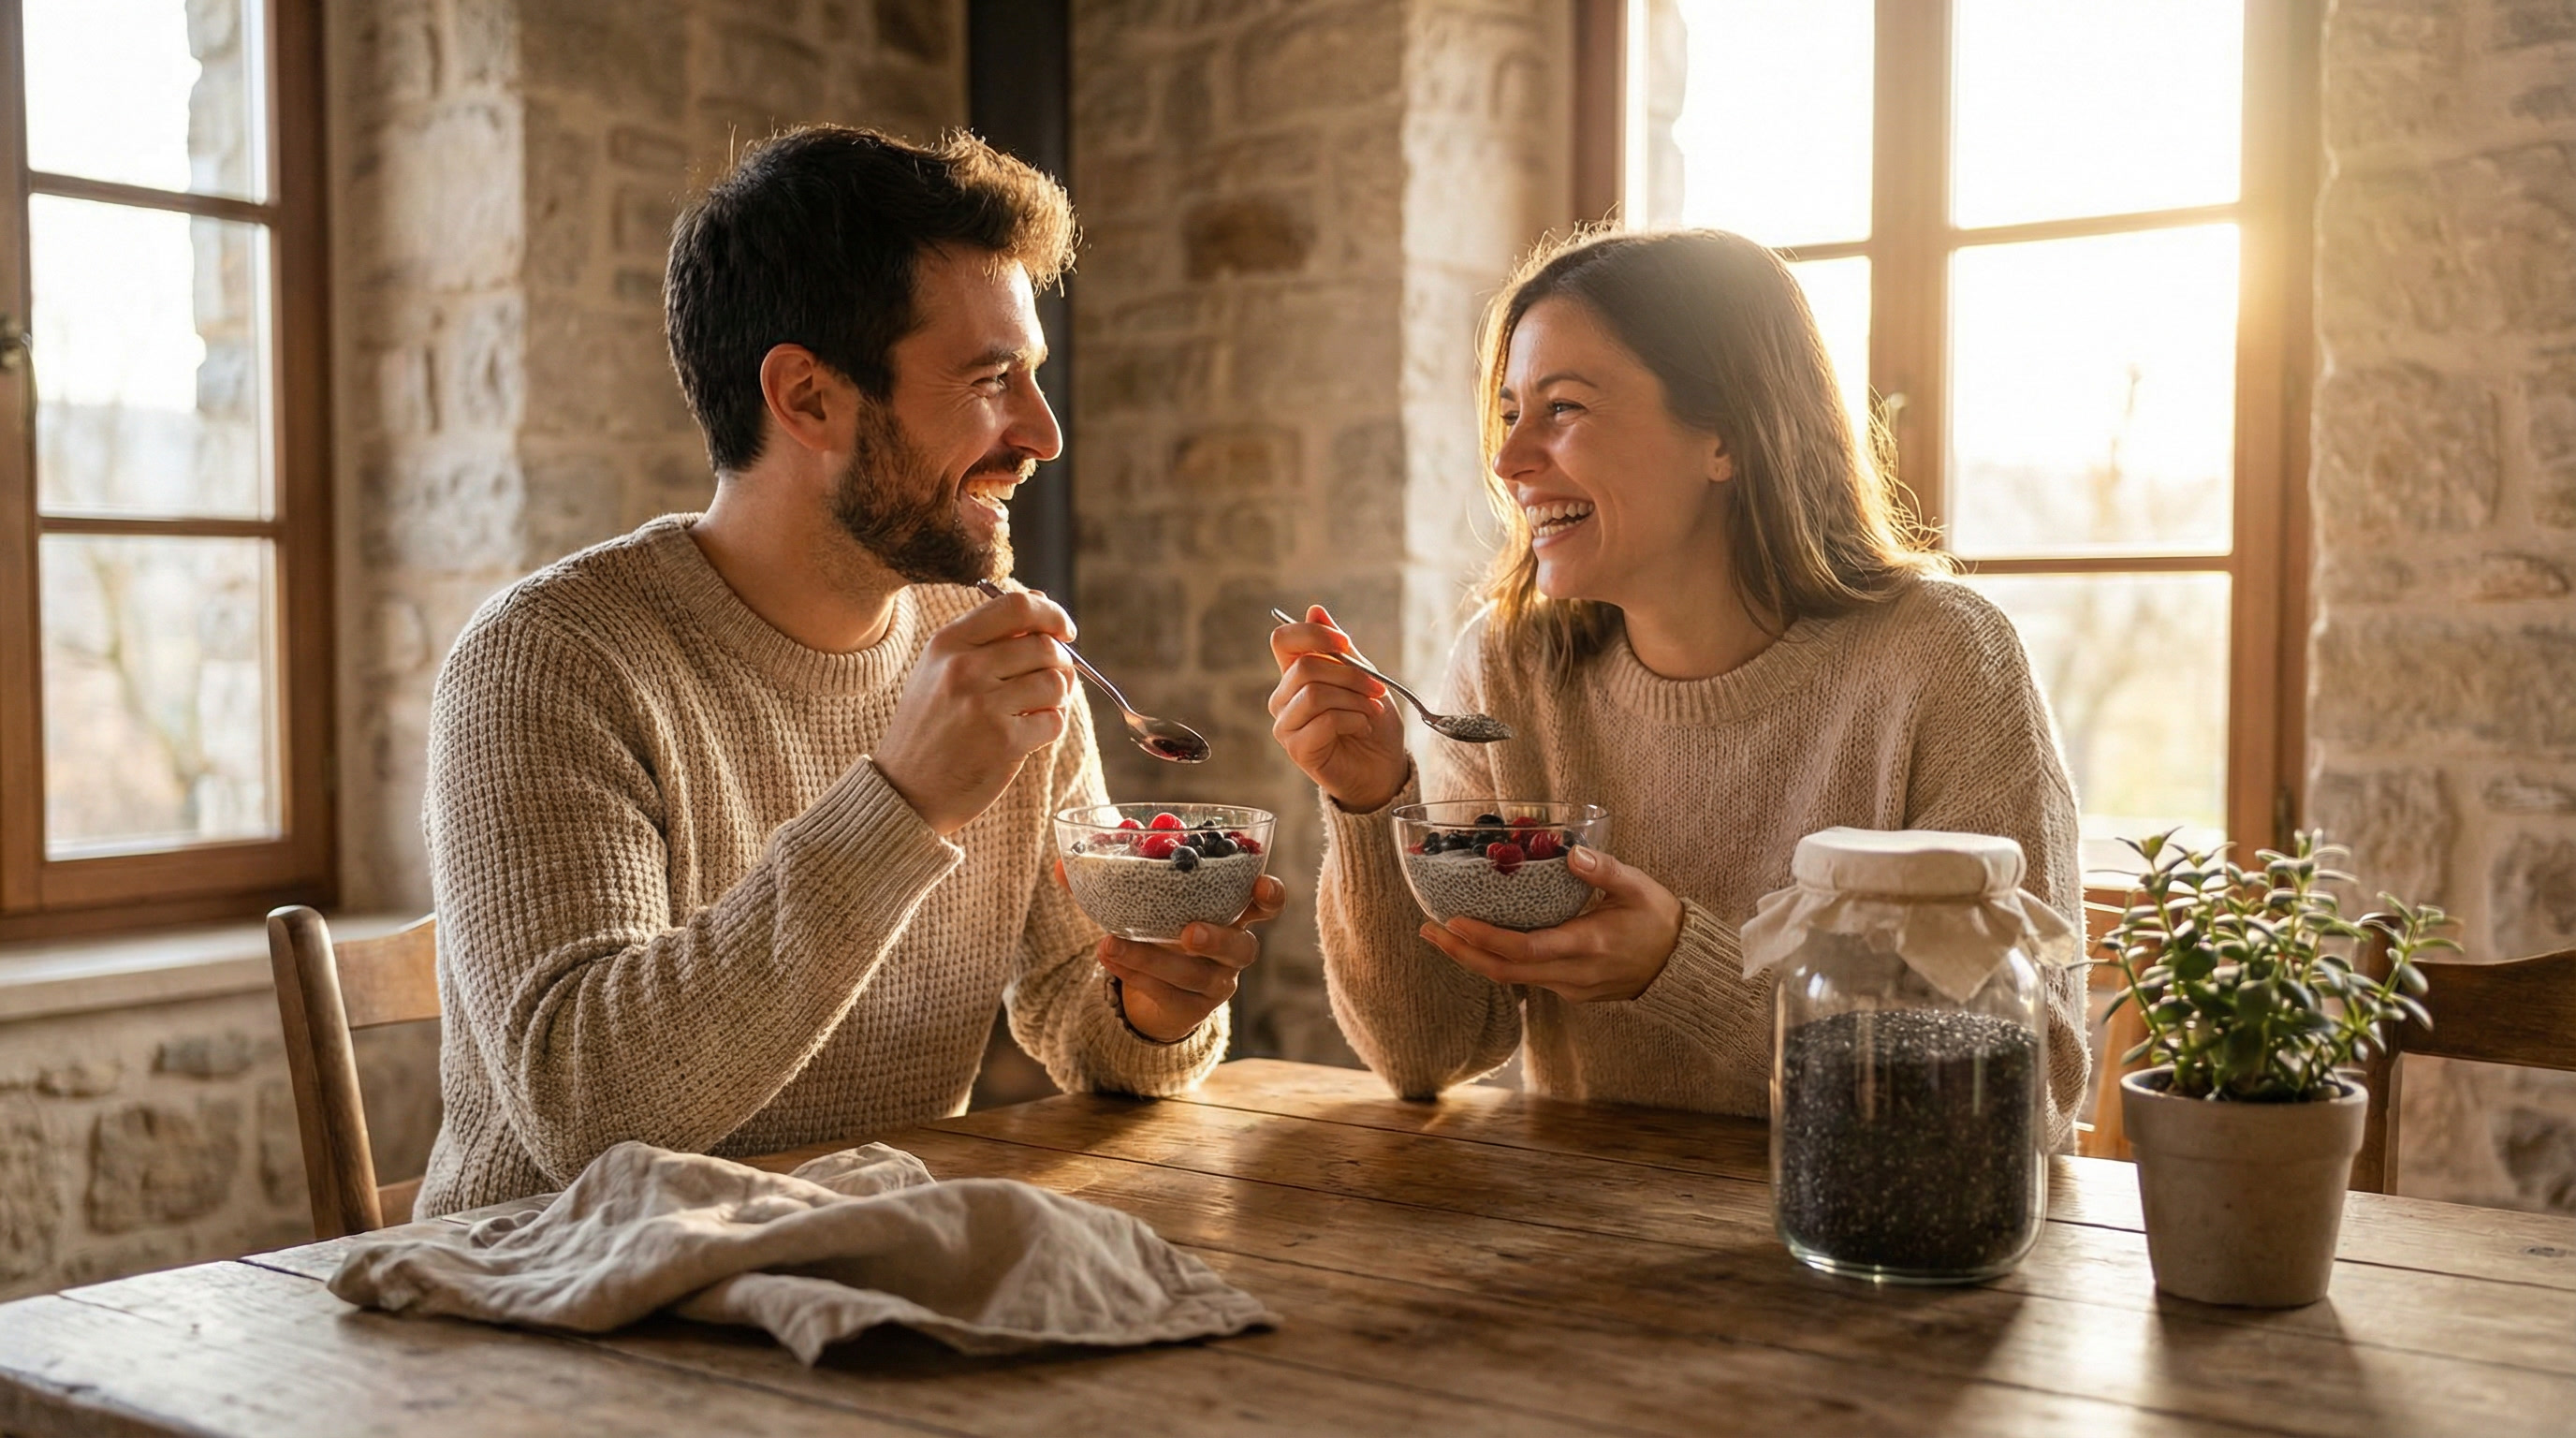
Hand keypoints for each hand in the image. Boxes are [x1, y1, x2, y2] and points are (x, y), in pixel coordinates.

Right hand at [874, 590, 1077, 834]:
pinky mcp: (1004, 741)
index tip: (1064, 631)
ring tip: (1036, 708)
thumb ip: (986, 636)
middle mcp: (964, 668)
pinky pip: (1054, 721)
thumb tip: (1041, 599)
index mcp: (948, 643)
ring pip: (1056, 682)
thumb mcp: (940, 669)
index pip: (1015, 605)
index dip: (1052, 614)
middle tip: (1052, 681)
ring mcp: (984, 704)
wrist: (905, 791)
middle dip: (1061, 663)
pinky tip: (1027, 733)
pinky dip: (1049, 727)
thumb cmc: (930, 727)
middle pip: (1044, 645)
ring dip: (1058, 697)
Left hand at [1094, 873, 1287, 1041]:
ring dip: (1154, 959)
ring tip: (1111, 944)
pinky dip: (1133, 973)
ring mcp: (1214, 984)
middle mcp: (1232, 950)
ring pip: (1196, 977)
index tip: (1260, 885)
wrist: (1154, 990)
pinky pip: (1165, 994)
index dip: (1270, 895)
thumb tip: (1063, 864)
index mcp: (1231, 912)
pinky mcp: (1190, 1010)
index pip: (1266, 903)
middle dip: (1219, 939)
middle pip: (1243, 948)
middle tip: (1188, 932)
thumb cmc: (1157, 929)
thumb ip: (1110, 880)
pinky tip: (1108, 957)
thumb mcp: (1144, 903)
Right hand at [1267, 604, 1409, 811]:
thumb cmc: (1370, 721)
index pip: (1282, 639)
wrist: (1382, 767)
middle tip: (1377, 688)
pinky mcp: (1297, 749)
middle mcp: (1283, 698)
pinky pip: (1324, 721)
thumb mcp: (1362, 677)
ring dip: (1354, 700)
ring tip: (1371, 711)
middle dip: (1351, 675)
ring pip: (1315, 694)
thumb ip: (1339, 648)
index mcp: (1295, 674)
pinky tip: (1362, 727)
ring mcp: (1287, 725)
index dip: (1313, 634)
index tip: (1345, 643)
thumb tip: (1315, 610)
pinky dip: (1353, 720)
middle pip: (1306, 667)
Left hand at [1417, 846, 1684, 1003]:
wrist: (1681, 966)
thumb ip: (1604, 870)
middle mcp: (1572, 973)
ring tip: (1442, 935)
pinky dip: (1497, 961)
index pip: (1525, 948)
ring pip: (1511, 978)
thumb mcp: (1638, 888)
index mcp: (1587, 945)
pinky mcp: (1570, 990)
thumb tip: (1571, 853)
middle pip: (1504, 971)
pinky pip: (1525, 978)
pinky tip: (1480, 942)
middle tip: (1428, 930)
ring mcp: (1570, 987)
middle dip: (1461, 953)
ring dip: (1474, 959)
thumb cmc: (1660, 921)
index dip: (1486, 939)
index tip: (1454, 921)